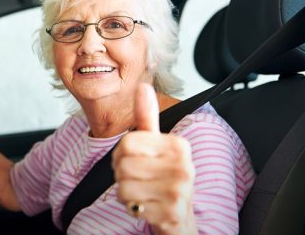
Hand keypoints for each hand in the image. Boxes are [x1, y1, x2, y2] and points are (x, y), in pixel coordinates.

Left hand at [112, 84, 196, 233]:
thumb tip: (142, 85)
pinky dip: (132, 208)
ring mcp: (179, 191)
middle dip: (122, 176)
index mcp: (179, 146)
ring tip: (143, 193)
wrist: (180, 218)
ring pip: (124, 186)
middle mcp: (184, 167)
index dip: (121, 154)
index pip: (127, 142)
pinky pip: (131, 205)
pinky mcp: (171, 213)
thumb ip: (147, 118)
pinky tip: (147, 206)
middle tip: (139, 180)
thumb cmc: (163, 179)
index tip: (135, 161)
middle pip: (123, 165)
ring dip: (125, 193)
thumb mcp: (156, 147)